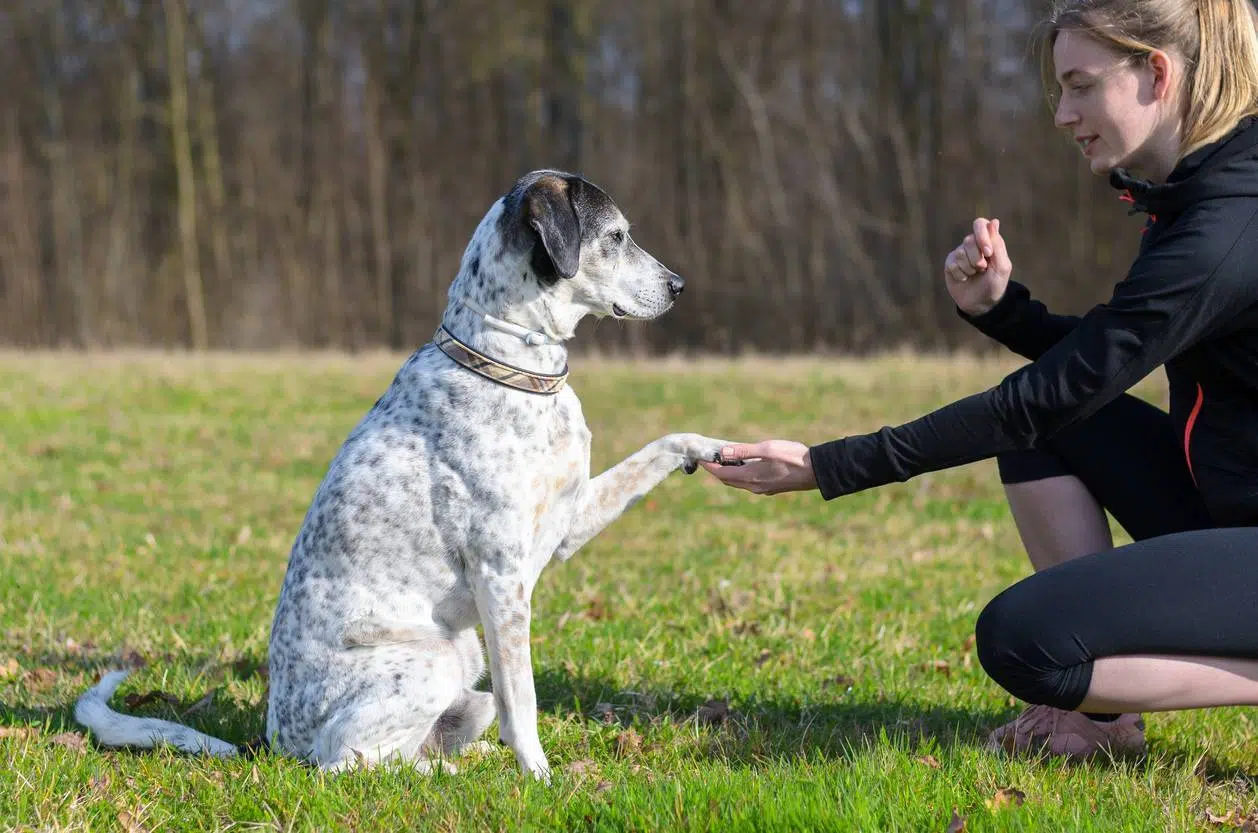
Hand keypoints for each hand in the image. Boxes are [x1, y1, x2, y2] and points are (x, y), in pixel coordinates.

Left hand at [697, 440, 817, 494]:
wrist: (817, 470)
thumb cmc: (792, 457)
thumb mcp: (766, 449)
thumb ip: (743, 451)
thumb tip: (722, 453)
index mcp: (750, 477)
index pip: (722, 474)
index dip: (710, 466)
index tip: (700, 457)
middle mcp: (754, 487)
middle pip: (728, 480)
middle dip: (716, 470)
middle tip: (709, 457)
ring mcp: (763, 489)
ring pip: (738, 482)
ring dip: (729, 472)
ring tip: (724, 458)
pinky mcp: (771, 487)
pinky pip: (749, 482)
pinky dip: (741, 473)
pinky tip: (744, 464)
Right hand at [944, 217, 1011, 315]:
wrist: (981, 304)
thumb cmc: (995, 284)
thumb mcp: (1002, 266)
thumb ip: (998, 244)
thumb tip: (993, 221)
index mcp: (988, 241)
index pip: (980, 224)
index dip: (982, 235)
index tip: (988, 252)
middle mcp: (973, 244)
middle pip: (969, 240)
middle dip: (977, 258)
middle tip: (982, 269)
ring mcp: (960, 253)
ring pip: (960, 253)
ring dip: (969, 268)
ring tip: (974, 275)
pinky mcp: (950, 264)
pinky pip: (952, 264)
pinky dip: (960, 274)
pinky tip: (964, 278)